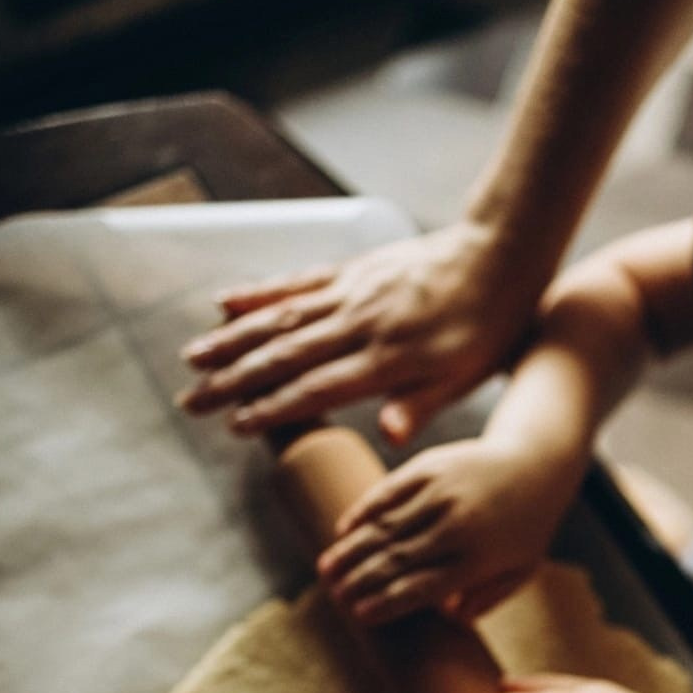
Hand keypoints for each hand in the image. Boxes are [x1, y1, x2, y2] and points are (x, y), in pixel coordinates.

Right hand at [179, 220, 534, 444]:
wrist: (501, 255)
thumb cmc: (489, 328)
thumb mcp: (468, 376)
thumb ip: (423, 403)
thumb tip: (391, 437)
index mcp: (388, 359)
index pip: (317, 389)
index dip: (272, 408)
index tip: (234, 426)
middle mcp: (360, 323)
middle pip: (284, 355)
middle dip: (232, 381)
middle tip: (191, 402)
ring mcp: (352, 293)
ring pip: (280, 318)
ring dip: (231, 338)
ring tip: (192, 358)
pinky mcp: (353, 271)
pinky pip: (297, 283)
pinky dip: (258, 293)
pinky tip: (224, 302)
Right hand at [317, 441, 571, 625]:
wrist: (539, 462)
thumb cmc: (527, 526)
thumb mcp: (521, 570)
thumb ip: (486, 598)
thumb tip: (448, 619)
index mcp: (478, 558)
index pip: (423, 587)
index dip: (387, 602)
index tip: (359, 616)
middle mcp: (457, 525)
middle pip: (397, 559)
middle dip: (360, 581)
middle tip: (333, 597)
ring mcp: (442, 492)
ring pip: (385, 526)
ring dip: (351, 550)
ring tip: (325, 570)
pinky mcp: (431, 465)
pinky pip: (388, 492)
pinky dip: (363, 511)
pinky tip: (342, 530)